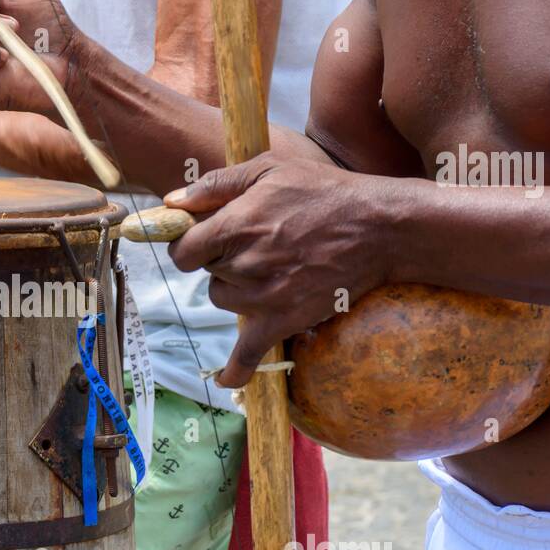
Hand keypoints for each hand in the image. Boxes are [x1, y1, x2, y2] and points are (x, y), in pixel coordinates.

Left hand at [165, 154, 392, 387]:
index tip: (204, 238)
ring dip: (235, 288)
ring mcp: (263, 296)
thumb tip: (171, 200)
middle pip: (207, 272)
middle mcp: (244, 263)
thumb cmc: (324, 191)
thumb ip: (215, 184)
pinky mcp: (284, 319)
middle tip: (260, 242)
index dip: (190, 243)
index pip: (183, 250)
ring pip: (222, 299)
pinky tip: (226, 380)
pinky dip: (236, 368)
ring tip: (271, 268)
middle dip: (222, 258)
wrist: (379, 228)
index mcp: (235, 225)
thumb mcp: (268, 169)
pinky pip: (249, 352)